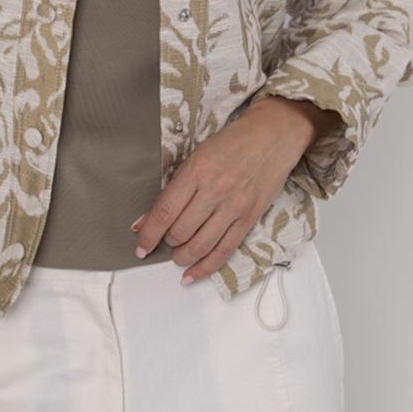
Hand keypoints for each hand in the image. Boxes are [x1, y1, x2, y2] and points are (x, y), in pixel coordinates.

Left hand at [131, 97, 339, 281]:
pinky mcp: (249, 219)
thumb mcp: (196, 157)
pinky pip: (224, 251)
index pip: (165, 211)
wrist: (272, 137)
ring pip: (200, 245)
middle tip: (164, 241)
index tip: (140, 246)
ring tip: (177, 256)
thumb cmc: (231, 144)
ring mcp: (234, 207)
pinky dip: (205, 267)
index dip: (148, 234)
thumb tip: (145, 221)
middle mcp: (215, 191)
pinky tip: (191, 275)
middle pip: (180, 231)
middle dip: (167, 242)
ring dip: (182, 257)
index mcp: (197, 171)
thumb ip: (173, 189)